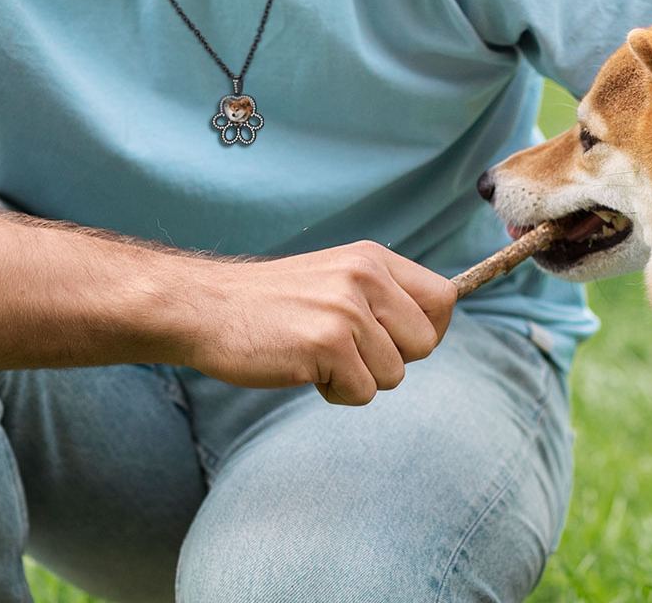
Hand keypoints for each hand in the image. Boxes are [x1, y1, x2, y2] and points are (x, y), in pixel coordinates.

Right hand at [179, 241, 456, 404]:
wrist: (208, 308)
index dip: (430, 329)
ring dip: (358, 378)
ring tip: (318, 356)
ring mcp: (347, 309)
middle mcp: (366, 276)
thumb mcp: (335, 278)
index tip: (400, 343)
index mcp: (372, 258)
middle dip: (392, 360)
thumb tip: (431, 331)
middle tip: (348, 352)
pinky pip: (361, 393)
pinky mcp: (327, 344)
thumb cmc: (273, 304)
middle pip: (425, 342)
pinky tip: (304, 368)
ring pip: (393, 374)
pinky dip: (335, 393)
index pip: (443, 297)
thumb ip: (381, 296)